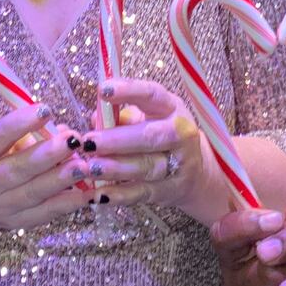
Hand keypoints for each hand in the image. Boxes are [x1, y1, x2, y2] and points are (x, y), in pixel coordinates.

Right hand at [0, 104, 93, 230]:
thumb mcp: (4, 143)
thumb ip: (32, 135)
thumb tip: (66, 131)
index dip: (20, 123)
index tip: (45, 109)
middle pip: (18, 168)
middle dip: (48, 154)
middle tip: (73, 141)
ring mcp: (2, 205)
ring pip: (34, 192)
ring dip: (61, 179)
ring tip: (84, 166)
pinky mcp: (19, 222)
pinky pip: (46, 212)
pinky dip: (68, 202)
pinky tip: (87, 193)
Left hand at [78, 79, 228, 221]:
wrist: (195, 173)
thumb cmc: (161, 136)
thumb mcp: (147, 118)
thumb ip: (120, 116)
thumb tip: (95, 118)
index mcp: (172, 108)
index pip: (152, 95)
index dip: (129, 91)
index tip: (103, 90)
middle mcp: (180, 135)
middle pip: (150, 137)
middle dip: (117, 140)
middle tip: (89, 142)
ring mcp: (178, 165)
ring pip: (146, 167)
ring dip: (115, 168)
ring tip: (90, 167)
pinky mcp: (169, 191)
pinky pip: (142, 193)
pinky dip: (120, 195)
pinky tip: (99, 194)